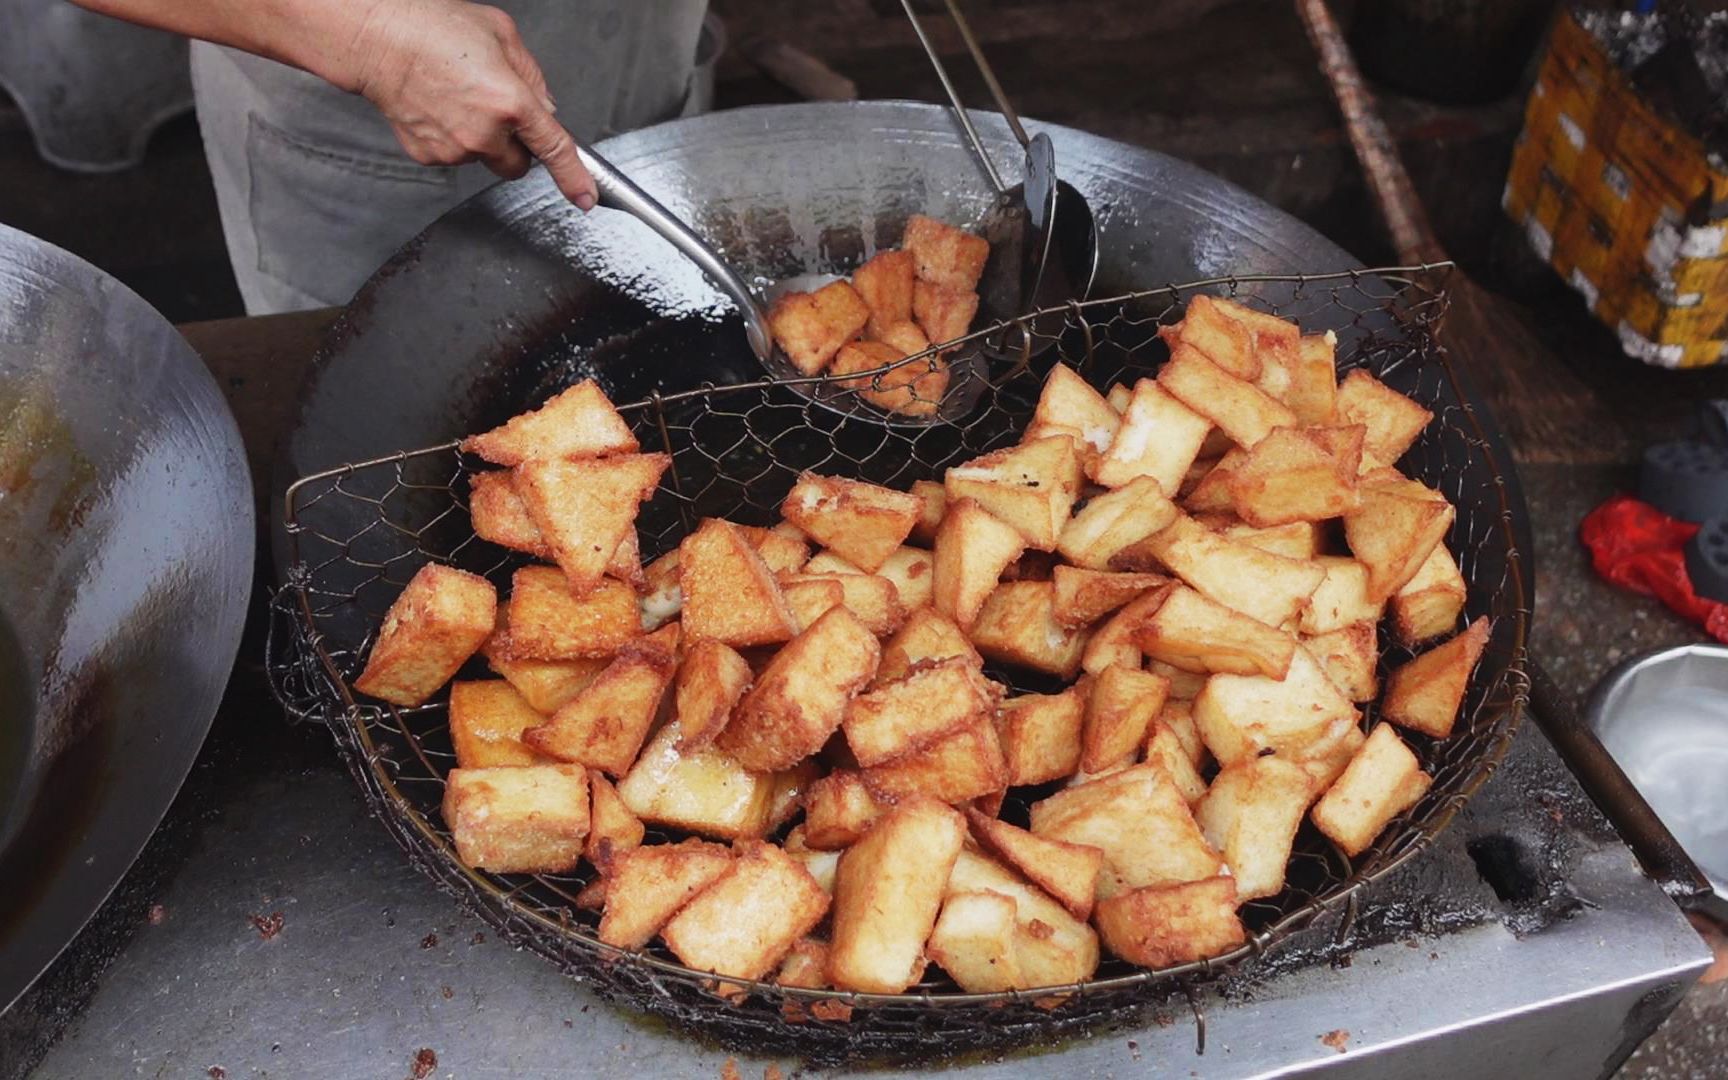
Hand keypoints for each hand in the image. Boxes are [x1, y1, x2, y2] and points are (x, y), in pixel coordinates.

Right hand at [345, 0, 597, 207]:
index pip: (554, 150)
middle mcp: (484, 133)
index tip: (584, 197)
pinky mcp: (429, 156)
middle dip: (516, 146)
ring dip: (481, 139)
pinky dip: (452, 138)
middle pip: (518, 165)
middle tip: (497, 113)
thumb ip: (532, 76)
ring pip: (485, 159)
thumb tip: (545, 107)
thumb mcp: (501, 34)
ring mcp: (455, 149)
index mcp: (510, 102)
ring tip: (458, 98)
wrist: (377, 38)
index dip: (574, 178)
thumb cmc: (433, 26)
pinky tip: (439, 108)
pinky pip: (455, 156)